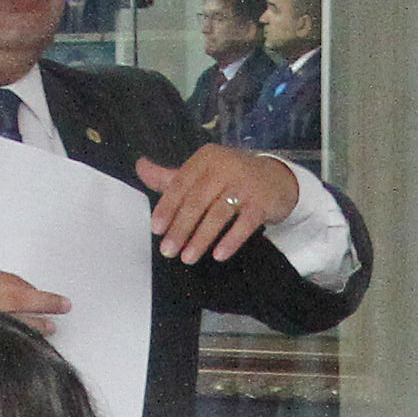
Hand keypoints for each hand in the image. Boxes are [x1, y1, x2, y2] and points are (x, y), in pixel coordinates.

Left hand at [138, 148, 298, 265]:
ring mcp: (245, 184)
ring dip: (201, 238)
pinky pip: (244, 224)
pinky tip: (218, 255)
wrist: (278, 179)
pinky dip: (231, 240)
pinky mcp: (263, 201)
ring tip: (187, 258)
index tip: (156, 229)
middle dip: (181, 228)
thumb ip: (171, 176)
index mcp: (206, 158)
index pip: (181, 184)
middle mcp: (225, 166)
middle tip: (167, 250)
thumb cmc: (232, 178)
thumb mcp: (202, 173)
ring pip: (218, 214)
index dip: (167, 207)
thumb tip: (140, 167)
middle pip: (197, 201)